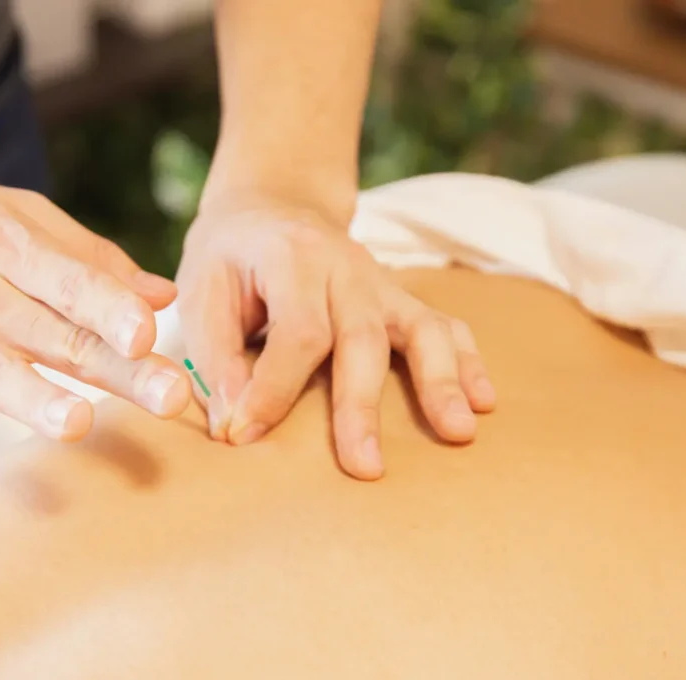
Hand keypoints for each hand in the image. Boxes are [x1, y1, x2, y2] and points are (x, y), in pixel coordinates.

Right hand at [0, 170, 191, 491]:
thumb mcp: (8, 214)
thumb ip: (88, 256)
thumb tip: (163, 294)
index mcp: (8, 246)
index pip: (71, 280)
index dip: (112, 306)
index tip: (151, 331)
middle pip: (57, 336)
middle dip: (116, 367)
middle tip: (171, 396)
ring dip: (34, 400)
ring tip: (76, 424)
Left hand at [176, 192, 495, 479]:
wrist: (272, 206)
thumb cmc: (230, 256)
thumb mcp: (201, 289)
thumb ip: (214, 354)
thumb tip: (233, 421)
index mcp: (293, 258)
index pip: (297, 330)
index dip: (273, 388)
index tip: (244, 434)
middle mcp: (347, 268)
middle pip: (363, 337)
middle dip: (362, 406)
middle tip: (365, 468)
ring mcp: (382, 283)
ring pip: (422, 329)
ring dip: (441, 382)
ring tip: (459, 432)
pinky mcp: (401, 299)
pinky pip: (445, 326)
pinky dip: (467, 362)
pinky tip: (483, 401)